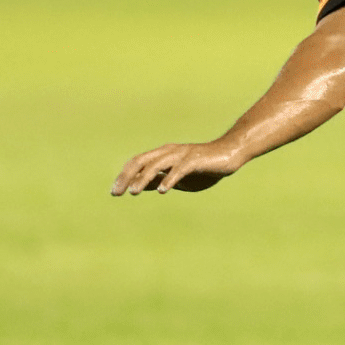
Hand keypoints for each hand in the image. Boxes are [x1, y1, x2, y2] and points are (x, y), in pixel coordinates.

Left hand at [111, 140, 243, 195]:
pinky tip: (162, 190)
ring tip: (133, 191)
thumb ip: (159, 179)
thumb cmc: (204, 167)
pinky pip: (179, 169)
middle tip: (116, 193)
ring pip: (156, 164)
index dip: (124, 176)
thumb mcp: (178, 178)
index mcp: (163, 155)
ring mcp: (181, 154)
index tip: (114, 192)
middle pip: (141, 161)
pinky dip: (169, 179)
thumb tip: (138, 187)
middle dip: (126, 177)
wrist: (230, 154)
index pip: (137, 163)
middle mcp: (168, 152)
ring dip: (143, 178)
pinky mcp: (195, 160)